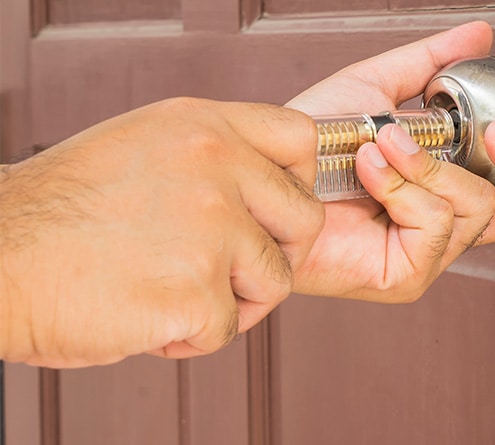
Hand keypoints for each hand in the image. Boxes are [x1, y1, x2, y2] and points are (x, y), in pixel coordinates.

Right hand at [0, 98, 322, 367]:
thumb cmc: (55, 216)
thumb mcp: (140, 149)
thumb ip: (209, 160)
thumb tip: (268, 194)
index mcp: (202, 127)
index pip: (300, 139)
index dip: (298, 182)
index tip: (271, 213)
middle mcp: (215, 168)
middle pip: (304, 219)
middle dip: (275, 255)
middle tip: (227, 275)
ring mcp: (210, 229)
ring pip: (273, 281)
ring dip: (232, 302)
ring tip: (171, 297)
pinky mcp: (196, 291)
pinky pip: (227, 329)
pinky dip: (191, 338)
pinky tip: (145, 320)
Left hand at [285, 21, 494, 301]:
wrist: (261, 173)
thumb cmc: (308, 147)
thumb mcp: (377, 88)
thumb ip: (432, 63)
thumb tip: (477, 35)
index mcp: (448, 187)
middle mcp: (445, 224)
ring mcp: (427, 254)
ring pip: (475, 207)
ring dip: (428, 164)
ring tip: (382, 143)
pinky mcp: (405, 275)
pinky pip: (436, 224)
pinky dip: (403, 186)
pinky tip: (371, 170)